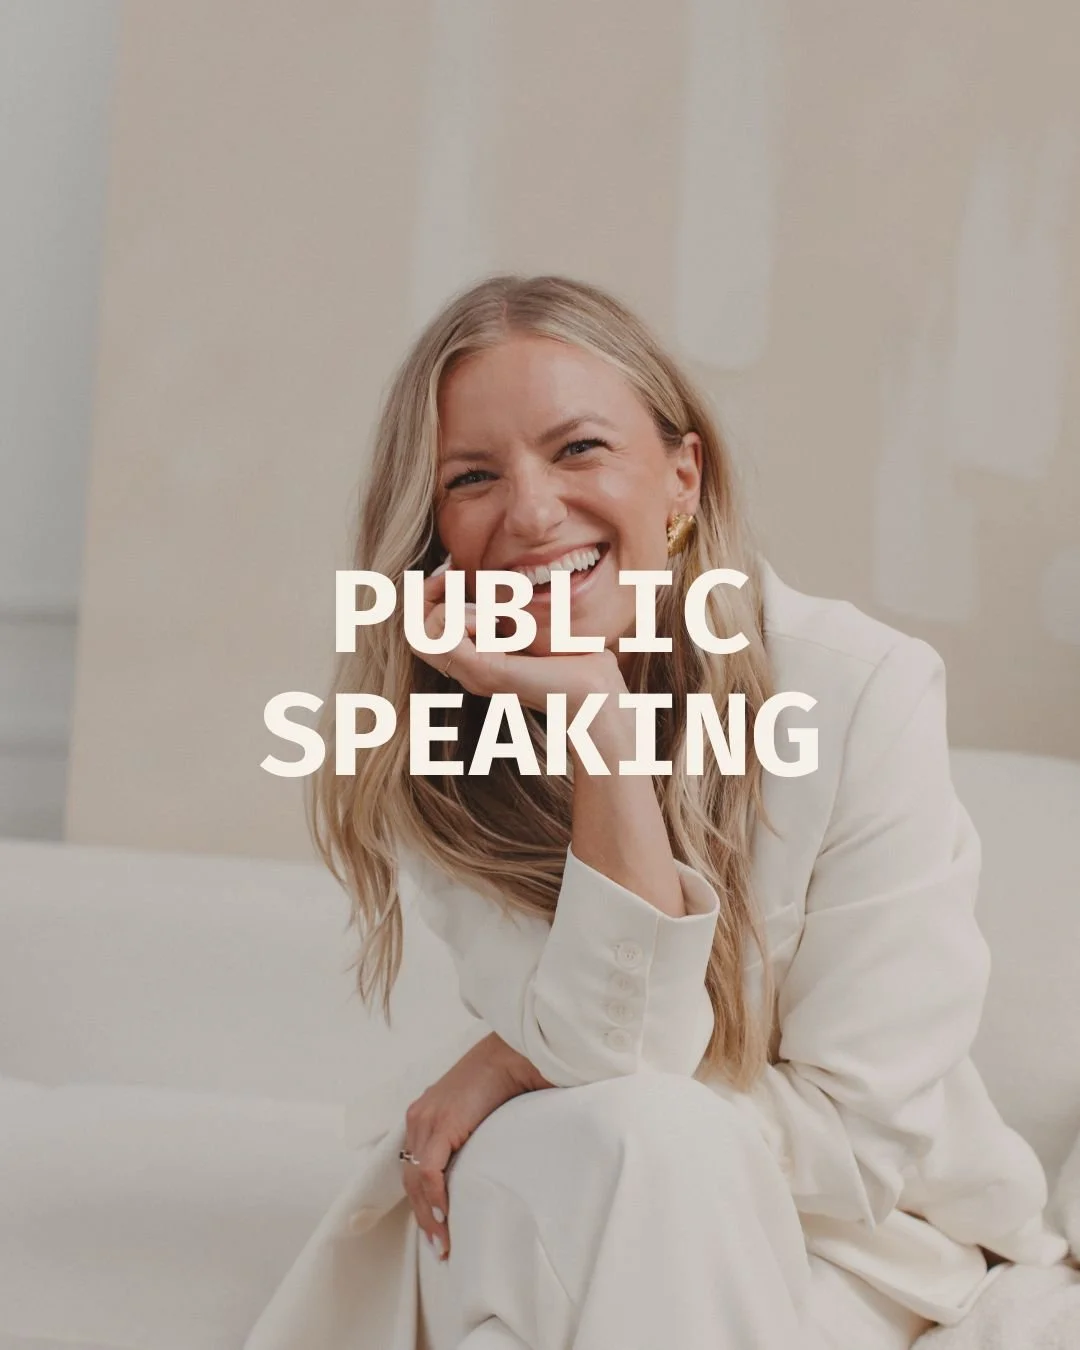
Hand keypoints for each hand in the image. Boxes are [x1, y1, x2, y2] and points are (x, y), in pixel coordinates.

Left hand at [401, 1031, 550, 1260]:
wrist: (512, 1054)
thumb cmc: (503, 1080)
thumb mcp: (477, 1113)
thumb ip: (470, 1136)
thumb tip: (483, 1167)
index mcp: (425, 1114)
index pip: (414, 1166)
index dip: (422, 1201)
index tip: (436, 1229)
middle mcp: (419, 1117)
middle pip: (410, 1178)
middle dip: (423, 1217)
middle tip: (440, 1247)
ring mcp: (427, 1119)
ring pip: (415, 1179)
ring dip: (428, 1216)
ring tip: (443, 1243)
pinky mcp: (442, 1123)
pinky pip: (429, 1171)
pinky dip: (434, 1198)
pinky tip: (444, 1218)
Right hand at [412, 568, 625, 715]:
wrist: (596, 696)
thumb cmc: (576, 662)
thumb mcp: (539, 625)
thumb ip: (517, 608)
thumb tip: (508, 575)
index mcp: (476, 659)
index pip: (423, 630)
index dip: (429, 594)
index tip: (452, 570)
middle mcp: (468, 669)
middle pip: (413, 633)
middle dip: (427, 595)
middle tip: (455, 577)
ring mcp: (474, 673)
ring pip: (420, 636)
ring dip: (445, 607)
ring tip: (481, 607)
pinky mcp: (487, 672)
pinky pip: (444, 641)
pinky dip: (459, 618)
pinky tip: (489, 616)